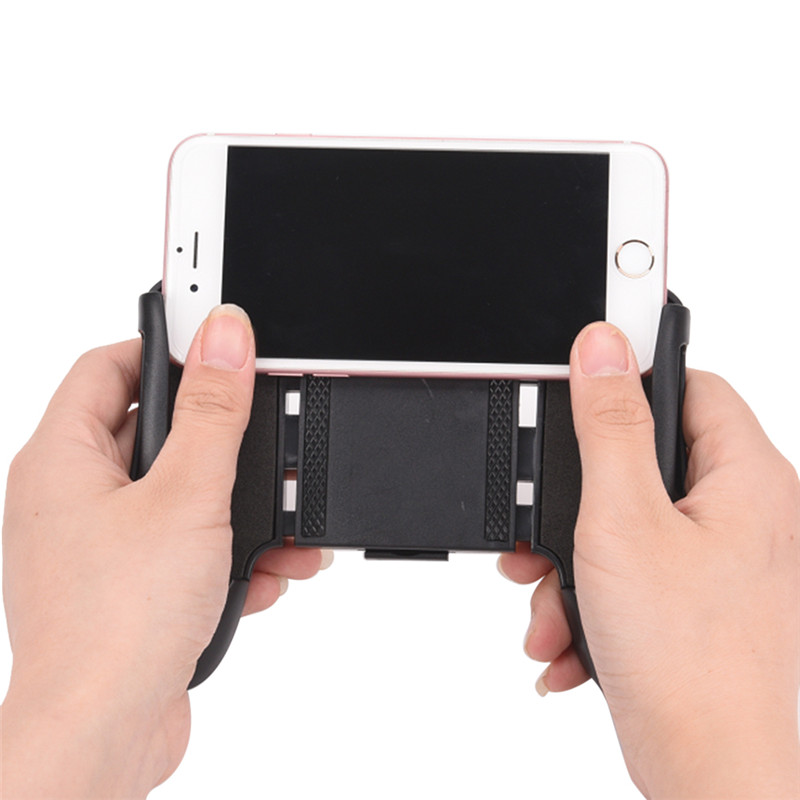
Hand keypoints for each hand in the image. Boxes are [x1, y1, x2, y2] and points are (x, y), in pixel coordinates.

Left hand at [1, 305, 331, 797]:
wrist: (105, 737)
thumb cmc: (117, 624)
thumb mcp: (187, 496)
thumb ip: (212, 410)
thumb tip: (224, 333)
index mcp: (64, 460)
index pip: (109, 366)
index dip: (165, 347)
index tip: (218, 343)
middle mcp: (75, 497)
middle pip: (158, 433)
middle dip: (223, 445)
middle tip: (264, 440)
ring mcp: (103, 543)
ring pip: (184, 495)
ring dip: (240, 508)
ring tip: (282, 526)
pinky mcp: (134, 584)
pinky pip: (188, 545)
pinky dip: (229, 552)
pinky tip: (264, 573)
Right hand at [499, 322, 799, 797]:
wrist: (723, 783)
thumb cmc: (698, 668)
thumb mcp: (626, 524)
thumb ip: (610, 427)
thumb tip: (603, 347)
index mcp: (744, 480)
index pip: (689, 384)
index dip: (632, 376)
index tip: (587, 365)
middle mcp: (740, 518)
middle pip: (640, 464)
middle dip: (578, 502)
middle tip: (549, 532)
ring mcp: (715, 566)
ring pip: (623, 526)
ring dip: (573, 564)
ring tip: (551, 602)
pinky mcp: (689, 606)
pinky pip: (626, 577)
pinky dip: (589, 603)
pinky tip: (571, 640)